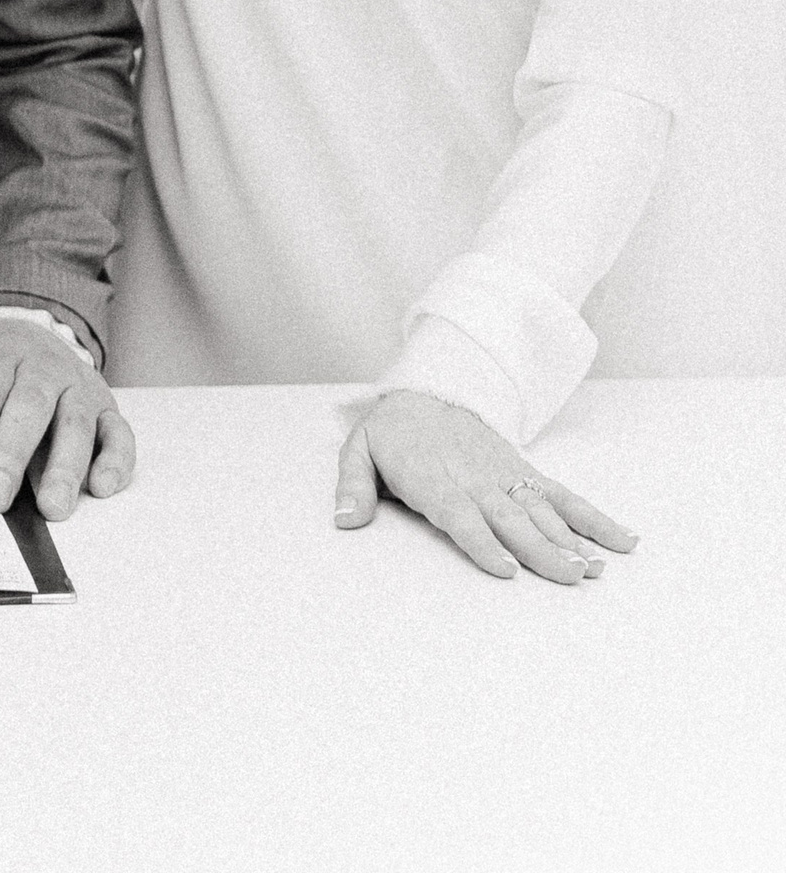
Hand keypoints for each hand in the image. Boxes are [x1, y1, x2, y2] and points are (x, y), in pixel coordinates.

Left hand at [0, 316, 133, 521]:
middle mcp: (38, 370)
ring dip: (67, 464)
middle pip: (28, 410)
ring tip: (53, 507)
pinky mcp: (104, 409)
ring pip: (76, 423)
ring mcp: (76, 389)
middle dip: (11, 456)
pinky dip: (116, 458)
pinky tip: (103, 486)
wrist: (23, 330)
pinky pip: (118, 432)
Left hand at [336, 390, 637, 583]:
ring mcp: (505, 476)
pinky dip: (592, 517)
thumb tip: (344, 521)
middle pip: (510, 519)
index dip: (482, 542)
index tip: (506, 569)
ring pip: (541, 510)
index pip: (460, 514)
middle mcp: (475, 479)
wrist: (426, 390)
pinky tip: (621, 540)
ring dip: (571, 539)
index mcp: (433, 478)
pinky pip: (562, 495)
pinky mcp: (524, 472)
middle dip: (541, 549)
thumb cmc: (392, 432)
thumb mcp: (359, 450)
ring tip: (596, 568)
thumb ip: (353, 486)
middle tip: (570, 576)